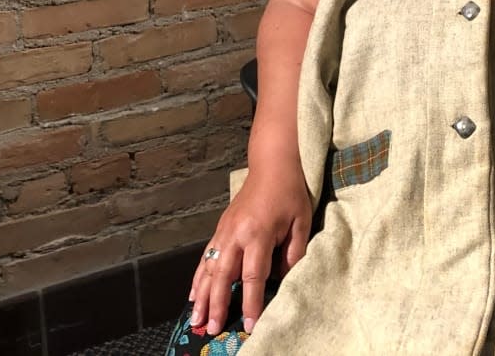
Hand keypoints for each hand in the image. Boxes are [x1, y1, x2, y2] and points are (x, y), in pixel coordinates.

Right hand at [188, 160, 311, 334]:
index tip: (250, 323)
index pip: (254, 275)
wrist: (272, 165)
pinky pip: (205, 256)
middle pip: (224, 274)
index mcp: (259, 233)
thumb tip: (283, 280)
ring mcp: (225, 230)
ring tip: (195, 319)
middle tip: (211, 328)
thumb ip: (294, 252)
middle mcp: (237, 233)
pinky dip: (198, 277)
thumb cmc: (289, 193)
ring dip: (202, 294)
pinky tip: (193, 294)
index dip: (251, 301)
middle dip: (217, 303)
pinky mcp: (220, 228)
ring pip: (209, 267)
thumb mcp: (301, 222)